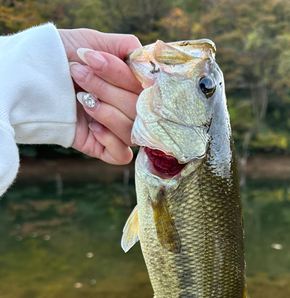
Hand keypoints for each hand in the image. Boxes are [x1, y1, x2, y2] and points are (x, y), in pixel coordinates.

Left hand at [58, 29, 142, 164]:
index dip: (123, 76)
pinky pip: (122, 155)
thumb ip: (127, 48)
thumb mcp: (94, 42)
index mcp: (133, 85)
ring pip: (132, 131)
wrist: (32, 76)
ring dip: (106, 112)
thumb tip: (148, 62)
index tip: (95, 60)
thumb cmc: (63, 56)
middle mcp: (129, 109)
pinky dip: (110, 140)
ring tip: (81, 98)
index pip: (147, 89)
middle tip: (77, 73)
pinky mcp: (103, 148)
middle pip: (139, 110)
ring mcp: (116, 130)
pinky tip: (92, 127)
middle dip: (106, 89)